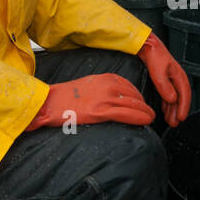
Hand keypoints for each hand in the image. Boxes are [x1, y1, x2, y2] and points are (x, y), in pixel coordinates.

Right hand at [24, 74, 154, 130]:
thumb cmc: (66, 97)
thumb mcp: (89, 85)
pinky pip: (128, 114)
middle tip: (149, 113)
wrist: (49, 102)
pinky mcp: (101, 112)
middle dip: (144, 106)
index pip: (130, 86)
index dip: (138, 97)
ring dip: (146, 113)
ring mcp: (105, 98)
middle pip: (135, 96)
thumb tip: (116, 98)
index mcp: (106, 78)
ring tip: (149, 118)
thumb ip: (104, 89)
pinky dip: (140, 118)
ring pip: (135, 105)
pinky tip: (145, 121)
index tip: (142, 104)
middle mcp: (108, 86)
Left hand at [137, 33, 190, 126]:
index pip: (185, 96)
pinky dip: (168, 104)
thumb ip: (165, 87)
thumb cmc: (155, 56)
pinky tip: (165, 110)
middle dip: (178, 112)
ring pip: (175, 99)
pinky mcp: (165, 81)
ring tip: (170, 121)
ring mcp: (172, 80)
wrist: (148, 46)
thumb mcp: (159, 72)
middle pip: (181, 99)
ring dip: (173, 110)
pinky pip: (169, 96)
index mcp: (180, 77)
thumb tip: (172, 99)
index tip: (181, 118)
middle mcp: (178, 79)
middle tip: (174, 123)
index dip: (183, 108)